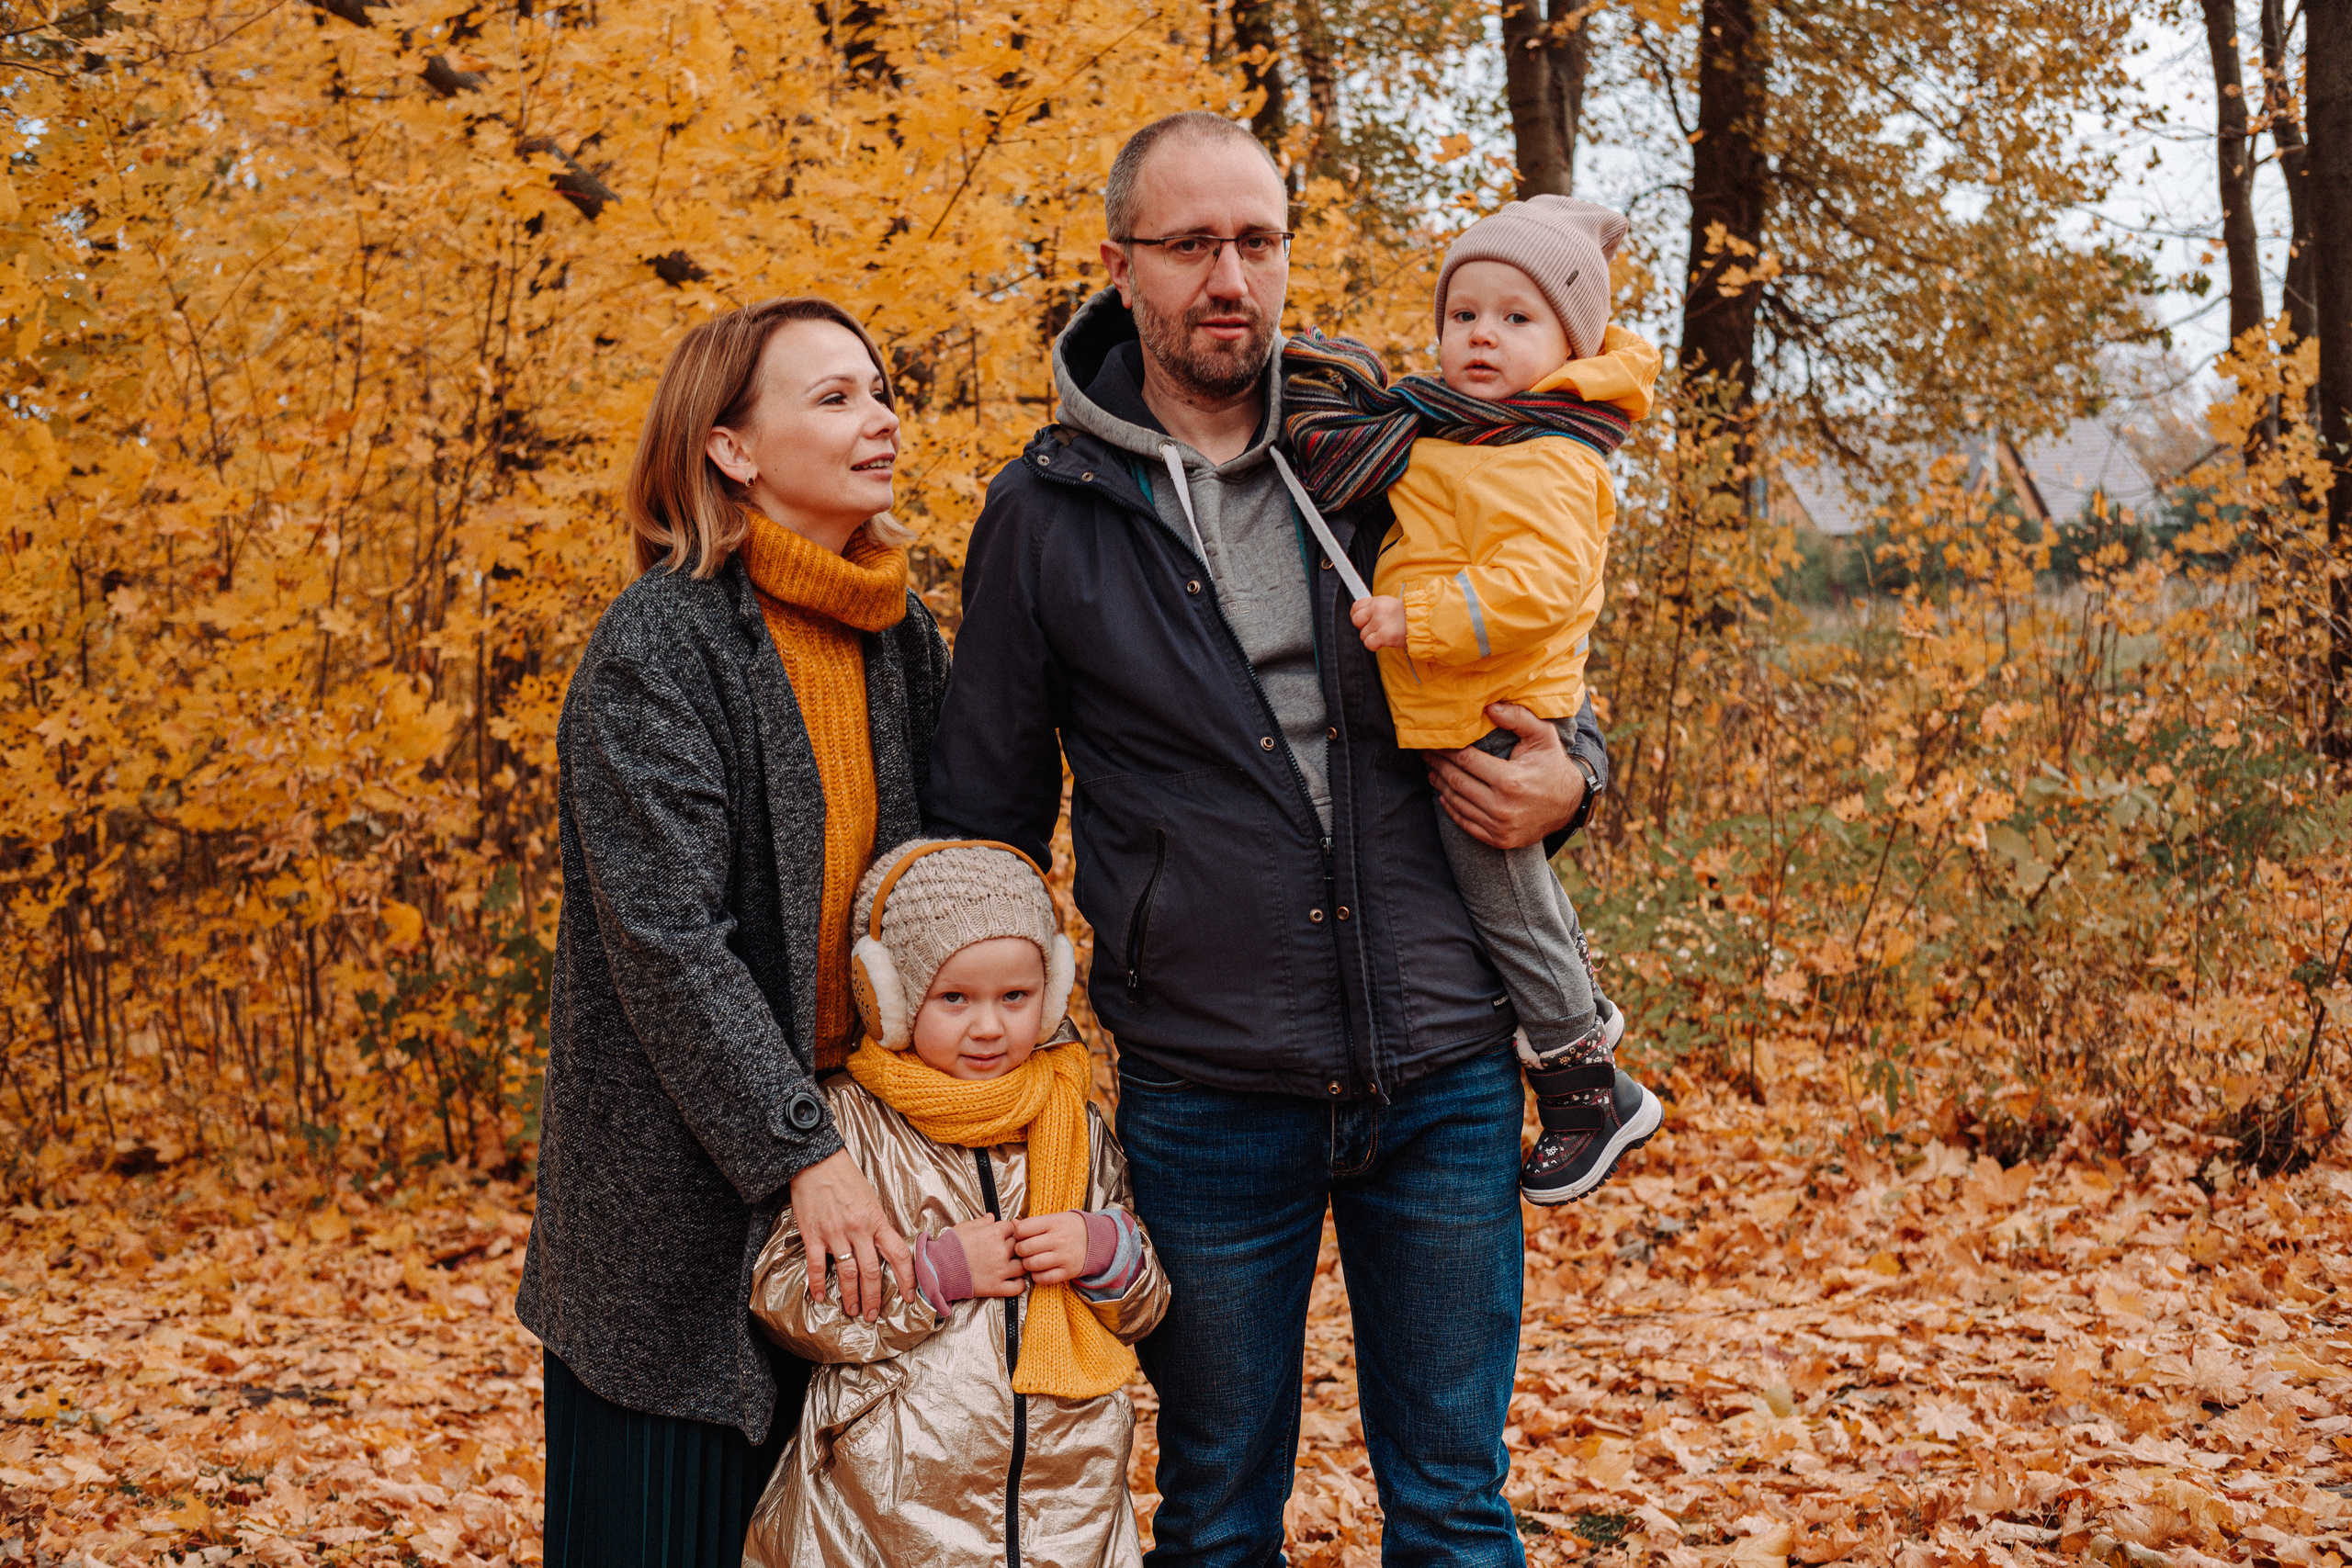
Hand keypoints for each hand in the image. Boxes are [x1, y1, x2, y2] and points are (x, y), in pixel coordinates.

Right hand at [789, 1148, 912, 1320]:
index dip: (906, 1279)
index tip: (909, 1296)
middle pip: (872, 1272)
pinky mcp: (813, 1234)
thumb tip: (885, 1248)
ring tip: (851, 1310)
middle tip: (872, 1315)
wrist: (817, 1162)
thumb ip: (878, 1224)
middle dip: (873, 1298)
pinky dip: (819, 1284)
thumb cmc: (846, 1178)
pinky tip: (821, 1296)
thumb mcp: (871, 1199)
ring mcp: (835, 1233)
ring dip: (850, 1296)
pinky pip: (816, 1266)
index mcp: (877, 1220)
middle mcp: (859, 1229)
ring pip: (848, 1273)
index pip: (899, 1254)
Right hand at [947, 1216, 1026, 1297]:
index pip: (1012, 1227)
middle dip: (1015, 1245)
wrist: (938, 1268)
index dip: (1008, 1230)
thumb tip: (992, 1216)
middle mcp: (1001, 1251)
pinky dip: (1019, 1284)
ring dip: (1020, 1263)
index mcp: (994, 1233)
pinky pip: (1017, 1287)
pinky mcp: (996, 1287)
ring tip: (1013, 1263)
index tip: (1003, 1234)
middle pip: (1020, 1245)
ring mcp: (1000, 1270)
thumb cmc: (949, 1246)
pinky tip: (1013, 1279)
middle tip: (1007, 1248)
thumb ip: (981, 1222)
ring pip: (1023, 1265)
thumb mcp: (964, 1227)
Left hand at [1011, 1212, 1090, 1285]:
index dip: (1018, 1233)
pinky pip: (1043, 1278)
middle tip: (1024, 1250)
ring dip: (1027, 1264)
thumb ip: (1033, 1222)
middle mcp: (1059, 1239)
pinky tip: (1040, 1269)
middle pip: (1024, 1248)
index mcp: (1054, 1222)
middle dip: (1020, 1250)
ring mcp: (1064, 1257)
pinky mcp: (1067, 1272)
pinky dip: (1037, 1276)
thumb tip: (1012, 1225)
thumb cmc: (1070, 1228)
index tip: (1023, 1236)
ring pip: (1031, 1264)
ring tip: (1032, 1259)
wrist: (1096, 1240)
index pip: (1023, 1229)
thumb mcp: (1054, 1219)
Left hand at [1350, 595, 1407, 649]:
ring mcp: (1379, 621)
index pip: (1356, 606)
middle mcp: (1377, 609)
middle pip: (1356, 620)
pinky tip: (1383, 643)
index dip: (1358, 616)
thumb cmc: (1412, 616)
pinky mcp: (1383, 635)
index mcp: (1379, 600)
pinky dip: (1374, 646)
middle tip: (1375, 630)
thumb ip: (1378, 608)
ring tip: (1386, 635)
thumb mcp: (1393, 605)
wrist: (1426, 622)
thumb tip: (1366, 615)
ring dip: (1372, 638)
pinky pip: (1368, 643)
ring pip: (1363, 635)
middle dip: (1364, 628)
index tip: (1364, 621)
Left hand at [1427, 702, 1585, 850]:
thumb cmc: (1553, 765)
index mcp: (1509, 780)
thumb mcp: (1542, 736)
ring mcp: (1499, 826)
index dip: (1446, 749)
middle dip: (1438, 765)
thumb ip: (1518, 718)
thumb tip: (1489, 708)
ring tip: (1432, 771)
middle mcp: (1501, 806)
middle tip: (1425, 754)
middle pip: (1457, 781)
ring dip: (1441, 786)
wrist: (1571, 804)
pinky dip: (1451, 809)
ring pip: (1457, 803)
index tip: (1434, 741)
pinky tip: (1444, 795)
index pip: (1466, 761)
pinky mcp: (1498, 839)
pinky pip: (1465, 823)